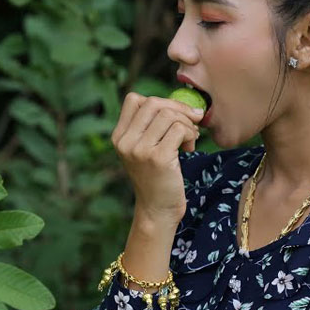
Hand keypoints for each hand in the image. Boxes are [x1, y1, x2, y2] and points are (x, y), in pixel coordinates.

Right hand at [111, 93, 202, 224]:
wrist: (157, 209)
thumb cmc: (156, 177)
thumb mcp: (144, 150)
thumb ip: (151, 126)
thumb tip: (184, 103)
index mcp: (119, 136)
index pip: (134, 99)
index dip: (159, 102)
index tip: (174, 115)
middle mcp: (125, 141)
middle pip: (153, 103)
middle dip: (178, 109)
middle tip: (191, 123)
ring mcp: (139, 150)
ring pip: (169, 115)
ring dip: (187, 124)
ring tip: (189, 139)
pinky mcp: (157, 158)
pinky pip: (180, 129)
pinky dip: (190, 135)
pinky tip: (188, 149)